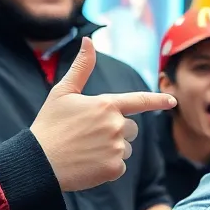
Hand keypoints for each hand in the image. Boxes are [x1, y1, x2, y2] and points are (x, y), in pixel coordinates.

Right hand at [30, 39, 176, 191]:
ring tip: (85, 150)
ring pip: (125, 148)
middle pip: (131, 128)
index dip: (158, 100)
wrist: (37, 162)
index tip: (172, 101)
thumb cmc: (49, 125)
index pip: (139, 100)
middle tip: (89, 136)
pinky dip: (106, 167)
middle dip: (116, 131)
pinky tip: (87, 165)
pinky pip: (119, 166)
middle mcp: (116, 125)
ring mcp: (116, 148)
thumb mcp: (62, 92)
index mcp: (107, 105)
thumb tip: (88, 40)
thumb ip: (81, 67)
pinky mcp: (114, 169)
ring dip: (111, 150)